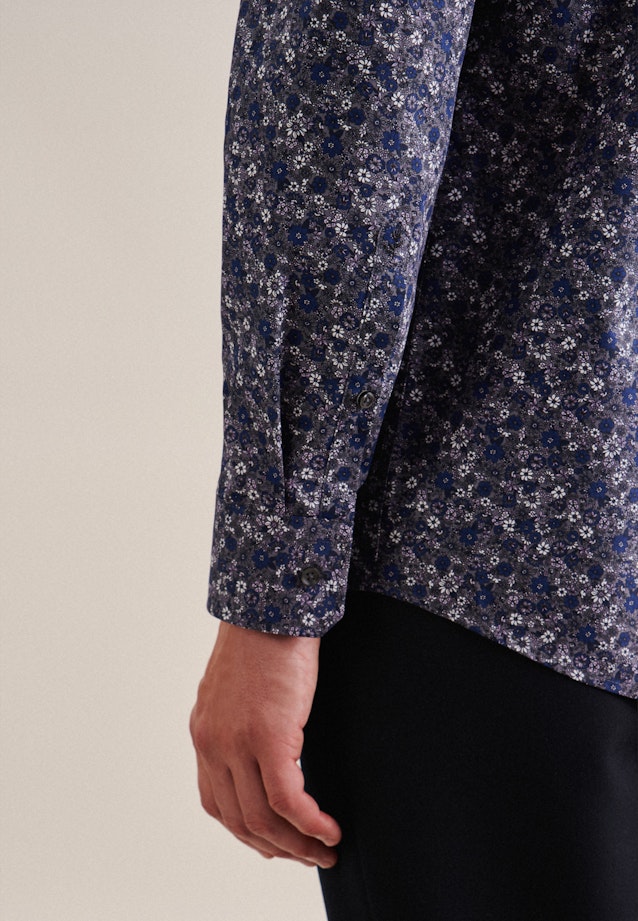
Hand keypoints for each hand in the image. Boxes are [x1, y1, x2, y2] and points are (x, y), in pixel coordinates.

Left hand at [189, 620, 341, 867]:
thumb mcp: (239, 686)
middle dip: (276, 847)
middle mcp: (213, 744)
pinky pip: (288, 801)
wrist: (272, 606)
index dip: (247, 831)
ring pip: (262, 819)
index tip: (277, 841)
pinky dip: (310, 824)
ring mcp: (237, 743)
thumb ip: (242, 719)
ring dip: (297, 845)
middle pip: (238, 820)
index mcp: (205, 732)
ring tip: (326, 850)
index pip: (217, 802)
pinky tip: (330, 829)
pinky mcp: (268, 738)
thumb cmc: (265, 638)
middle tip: (308, 856)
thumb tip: (268, 744)